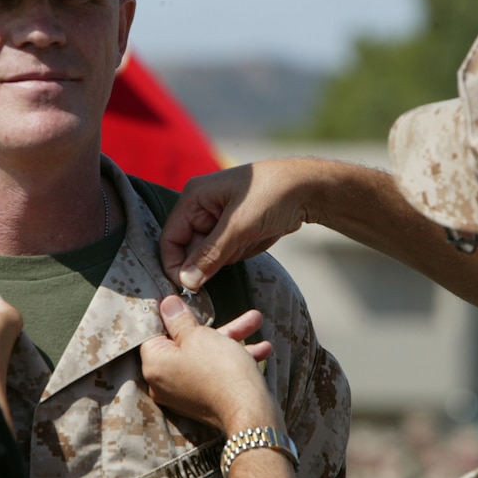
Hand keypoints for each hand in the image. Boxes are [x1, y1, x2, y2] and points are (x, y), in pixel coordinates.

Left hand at [140, 296, 280, 433]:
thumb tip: (166, 305)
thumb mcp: (199, 335)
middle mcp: (163, 382)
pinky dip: (234, 360)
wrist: (250, 414)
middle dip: (216, 326)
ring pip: (206, 356)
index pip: (155, 333)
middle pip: (186, 343)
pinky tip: (262, 348)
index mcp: (154, 365)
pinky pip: (214, 373)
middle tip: (228, 311)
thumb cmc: (221, 371)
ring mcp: (184, 393)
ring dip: (232, 338)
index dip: (173, 315)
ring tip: (256, 321)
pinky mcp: (204, 399)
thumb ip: (180, 319)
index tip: (184, 302)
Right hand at [160, 161, 314, 292]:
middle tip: (237, 247)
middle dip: (211, 258)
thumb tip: (186, 282)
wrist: (307, 189)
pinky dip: (241, 252)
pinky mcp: (231, 230)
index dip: (175, 264)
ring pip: (210, 256)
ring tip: (251, 235)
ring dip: (230, 254)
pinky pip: (226, 254)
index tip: (188, 287)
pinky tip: (257, 236)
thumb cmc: (272, 195)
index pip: (170, 238)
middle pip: (189, 249)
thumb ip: (210, 255)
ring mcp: (216, 220)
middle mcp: (200, 208)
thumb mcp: (239, 226)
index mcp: (193, 197)